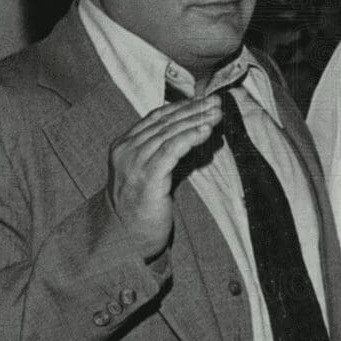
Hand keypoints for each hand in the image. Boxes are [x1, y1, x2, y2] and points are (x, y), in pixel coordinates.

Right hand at [107, 97, 223, 260]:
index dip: (182, 107)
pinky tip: (206, 130)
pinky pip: (171, 151)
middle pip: (165, 122)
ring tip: (216, 114)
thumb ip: (163, 153)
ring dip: (196, 120)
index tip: (204, 100)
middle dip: (193, 110)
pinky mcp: (146, 178)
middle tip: (216, 101)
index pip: (156, 118)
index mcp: (124, 146)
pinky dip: (190, 137)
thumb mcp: (148, 174)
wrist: (125, 240)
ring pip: (170, 133)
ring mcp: (134, 164)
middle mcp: (126, 151)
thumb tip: (195, 133)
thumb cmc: (141, 210)